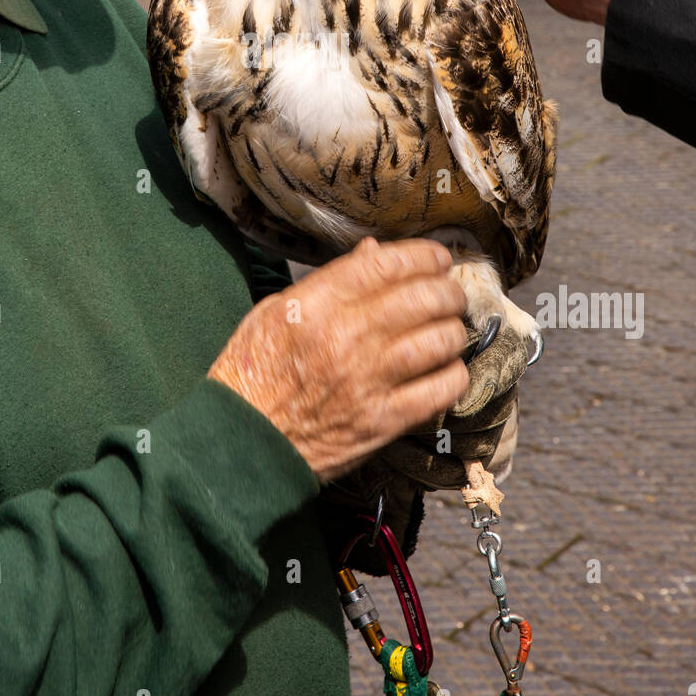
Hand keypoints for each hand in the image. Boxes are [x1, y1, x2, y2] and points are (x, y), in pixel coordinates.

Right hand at [208, 237, 468, 481]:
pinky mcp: (382, 422)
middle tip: (450, 295)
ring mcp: (367, 381)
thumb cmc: (255, 370)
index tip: (438, 258)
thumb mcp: (278, 310)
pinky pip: (440, 391)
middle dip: (448, 292)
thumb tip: (375, 252)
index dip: (424, 255)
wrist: (241, 442)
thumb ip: (330, 280)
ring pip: (440, 341)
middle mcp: (346, 337)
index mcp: (316, 303)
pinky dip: (454, 375)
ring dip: (454, 331)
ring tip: (450, 330)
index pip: (388, 264)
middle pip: (425, 299)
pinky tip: (447, 369)